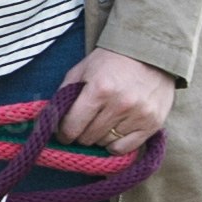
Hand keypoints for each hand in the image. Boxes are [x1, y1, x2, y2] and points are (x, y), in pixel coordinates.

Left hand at [53, 52, 174, 152]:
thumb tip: (49, 122)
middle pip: (88, 138)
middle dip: (81, 134)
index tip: (63, 132)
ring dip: (98, 137)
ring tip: (101, 123)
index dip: (63, 133)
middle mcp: (120, 104)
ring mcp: (139, 115)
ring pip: (105, 144)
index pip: (72, 127)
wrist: (149, 52)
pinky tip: (114, 133)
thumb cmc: (110, 62)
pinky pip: (125, 149)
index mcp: (99, 89)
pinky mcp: (152, 123)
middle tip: (83, 125)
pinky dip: (115, 145)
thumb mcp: (82, 70)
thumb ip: (64, 95)